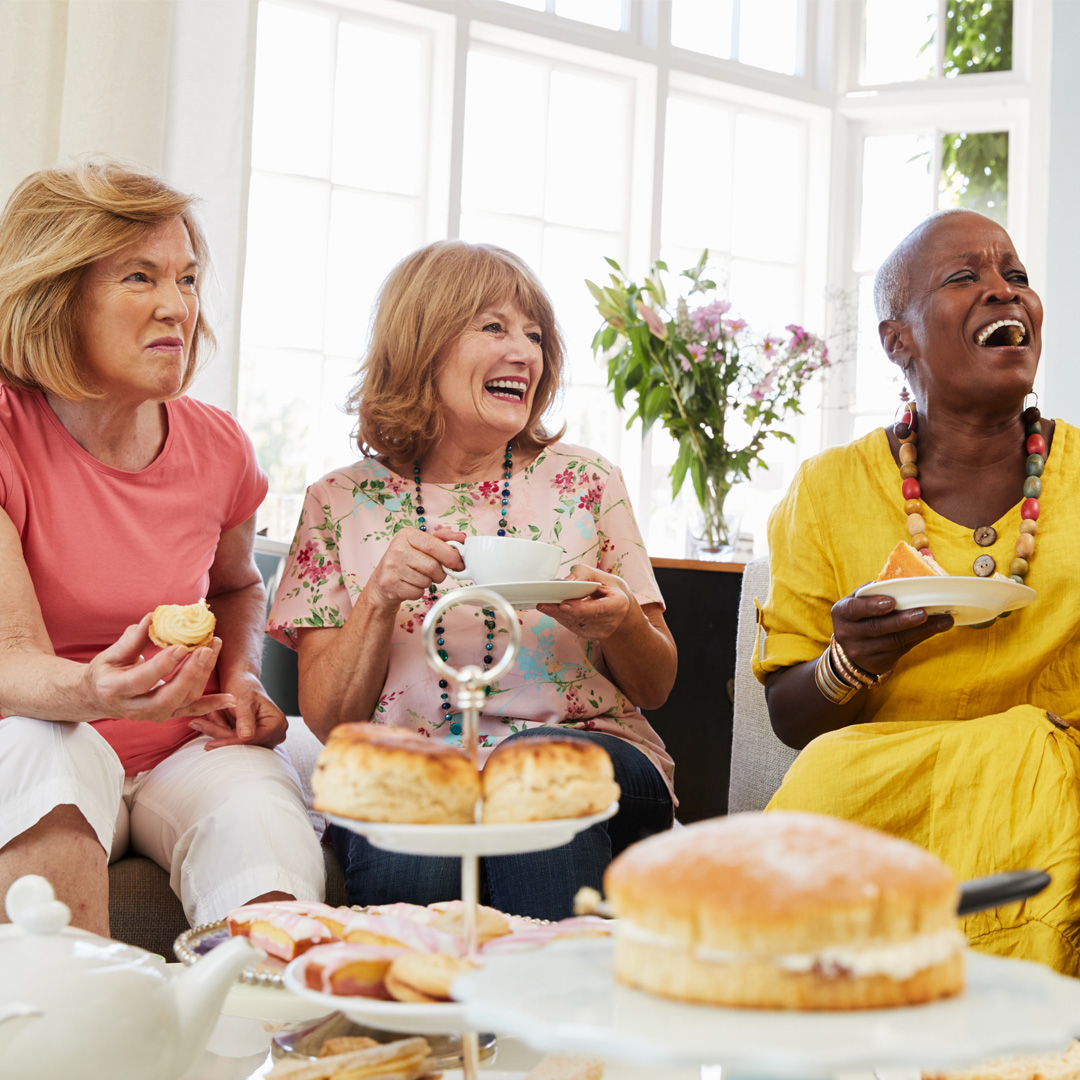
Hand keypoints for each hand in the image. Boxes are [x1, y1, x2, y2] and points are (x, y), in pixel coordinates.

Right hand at [83, 615, 234, 723]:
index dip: (163, 665)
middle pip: (168, 696)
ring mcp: (154, 715)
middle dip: (190, 673)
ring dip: (203, 675)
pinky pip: (192, 710)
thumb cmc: (107, 671)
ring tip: (213, 648)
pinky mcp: (168, 715)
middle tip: (204, 649)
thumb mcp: (111, 654)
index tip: (181, 646)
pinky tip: (230, 697)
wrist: (100, 697)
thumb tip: (152, 618)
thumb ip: (132, 640)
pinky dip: (212, 704)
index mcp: (116, 690)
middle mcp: (136, 708)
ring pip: (184, 700)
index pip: (142, 680)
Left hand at [188, 672, 287, 748]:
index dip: (229, 742)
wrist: (241, 679)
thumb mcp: (244, 700)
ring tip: (201, 718)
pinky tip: (209, 718)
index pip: (252, 740)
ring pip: (235, 743)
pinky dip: (219, 729)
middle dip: (220, 734)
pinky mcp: (252, 738)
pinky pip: (232, 740)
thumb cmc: (244, 685)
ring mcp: (264, 737)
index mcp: (277, 723)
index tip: (209, 745)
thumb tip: (246, 736)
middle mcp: (274, 733)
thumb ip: (245, 719)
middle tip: (196, 725)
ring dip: (217, 730)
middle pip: (243, 744)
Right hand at [363, 527, 466, 609]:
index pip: (435, 545)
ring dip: (428, 583)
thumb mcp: (422, 545)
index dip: (450, 556)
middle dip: (440, 573)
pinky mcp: (389, 583)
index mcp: (407, 534)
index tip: (457, 563)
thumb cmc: (407, 561)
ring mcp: (391, 566)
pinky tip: (410, 585)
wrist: (383, 582)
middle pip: (433, 566)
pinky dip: (418, 592)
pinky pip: (417, 592)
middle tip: (435, 573)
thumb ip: (442, 540)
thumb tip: (461, 538)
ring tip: (418, 577)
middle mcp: (397, 548)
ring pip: (426, 581)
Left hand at [536, 564, 631, 640]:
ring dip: (558, 615)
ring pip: (575, 624)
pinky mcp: (591, 637)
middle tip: (544, 604)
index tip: (563, 605)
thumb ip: (583, 574)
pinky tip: (554, 611)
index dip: (580, 608)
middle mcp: (611, 622)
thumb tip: (566, 581)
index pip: (598, 609)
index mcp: (618, 604)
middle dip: (561, 611)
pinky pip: (573, 628)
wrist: (619, 606)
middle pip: (582, 618)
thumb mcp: (600, 575)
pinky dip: (562, 618)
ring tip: (545, 605)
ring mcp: (601, 632)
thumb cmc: (609, 588)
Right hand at [830, 591, 953, 675]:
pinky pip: (901, 650)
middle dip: (902, 620)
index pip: (854, 609)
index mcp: (842, 612)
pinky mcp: (877, 662)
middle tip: (923, 613)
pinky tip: (936, 629)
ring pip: (893, 641)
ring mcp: (861, 651)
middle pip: (877, 627)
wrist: (855, 646)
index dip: (872, 606)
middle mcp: (847, 633)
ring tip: (942, 621)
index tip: (891, 602)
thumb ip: (880, 587)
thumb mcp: (862, 599)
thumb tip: (916, 565)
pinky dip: (920, 638)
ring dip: (920, 630)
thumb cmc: (864, 613)